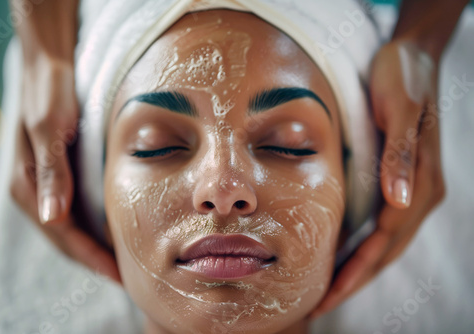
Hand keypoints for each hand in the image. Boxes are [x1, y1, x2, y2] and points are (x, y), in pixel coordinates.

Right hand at [10, 54, 120, 282]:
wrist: (49, 64)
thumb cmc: (50, 92)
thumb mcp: (51, 128)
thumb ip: (52, 173)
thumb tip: (52, 219)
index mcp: (29, 184)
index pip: (64, 234)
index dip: (91, 257)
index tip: (118, 275)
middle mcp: (35, 190)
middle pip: (66, 238)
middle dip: (95, 259)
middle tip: (127, 279)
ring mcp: (46, 184)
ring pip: (71, 228)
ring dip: (94, 247)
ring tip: (122, 263)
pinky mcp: (59, 175)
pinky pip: (75, 211)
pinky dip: (93, 227)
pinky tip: (111, 232)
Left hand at [309, 40, 445, 317]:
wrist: (412, 55)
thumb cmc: (403, 78)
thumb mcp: (401, 110)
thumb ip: (401, 155)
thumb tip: (398, 201)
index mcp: (419, 184)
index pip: (384, 242)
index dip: (356, 271)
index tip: (329, 295)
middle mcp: (417, 194)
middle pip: (384, 251)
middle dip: (353, 280)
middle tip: (320, 305)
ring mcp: (409, 190)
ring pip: (383, 243)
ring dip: (357, 268)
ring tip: (328, 290)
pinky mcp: (398, 181)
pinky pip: (380, 225)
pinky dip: (362, 245)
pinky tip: (343, 253)